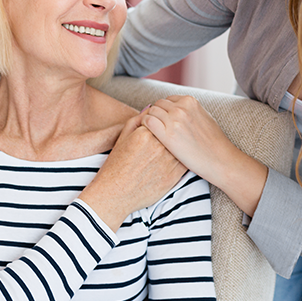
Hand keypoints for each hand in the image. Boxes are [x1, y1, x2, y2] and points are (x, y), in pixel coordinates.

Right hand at [78, 113, 186, 231]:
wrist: (115, 193)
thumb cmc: (117, 164)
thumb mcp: (122, 137)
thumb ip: (138, 120)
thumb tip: (152, 107)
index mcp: (146, 134)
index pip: (162, 118)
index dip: (162, 122)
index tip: (161, 125)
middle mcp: (159, 146)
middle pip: (174, 130)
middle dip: (172, 132)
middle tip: (165, 138)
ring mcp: (168, 162)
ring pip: (182, 145)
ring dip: (180, 144)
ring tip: (172, 147)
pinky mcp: (174, 176)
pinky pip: (186, 161)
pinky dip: (183, 158)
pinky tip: (176, 158)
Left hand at [141, 96, 267, 215]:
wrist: (220, 160)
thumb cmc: (214, 143)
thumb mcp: (205, 117)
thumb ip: (191, 110)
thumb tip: (179, 108)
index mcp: (190, 101)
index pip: (168, 100)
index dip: (165, 111)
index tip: (166, 123)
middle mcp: (181, 107)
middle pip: (158, 104)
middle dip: (157, 115)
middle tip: (158, 130)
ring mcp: (174, 120)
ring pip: (151, 111)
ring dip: (150, 121)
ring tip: (154, 134)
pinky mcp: (167, 134)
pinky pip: (147, 121)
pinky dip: (145, 126)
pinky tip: (149, 137)